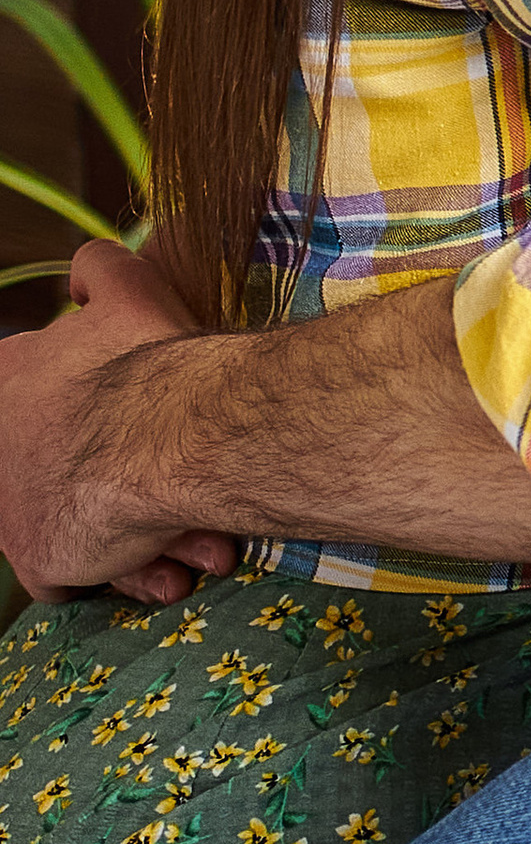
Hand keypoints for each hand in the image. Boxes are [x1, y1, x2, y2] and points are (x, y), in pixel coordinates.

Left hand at [0, 242, 237, 606]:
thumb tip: (89, 270)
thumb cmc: (154, 361)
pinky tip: (173, 564)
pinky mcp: (32, 555)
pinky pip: (80, 573)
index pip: (42, 403)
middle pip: (66, 469)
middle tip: (186, 493)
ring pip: (78, 523)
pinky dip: (130, 572)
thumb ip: (102, 272)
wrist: (167, 435)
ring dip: (145, 536)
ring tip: (199, 541)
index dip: (102, 418)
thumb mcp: (130, 289)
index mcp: (8, 376)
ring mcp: (7, 503)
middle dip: (129, 486)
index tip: (148, 424)